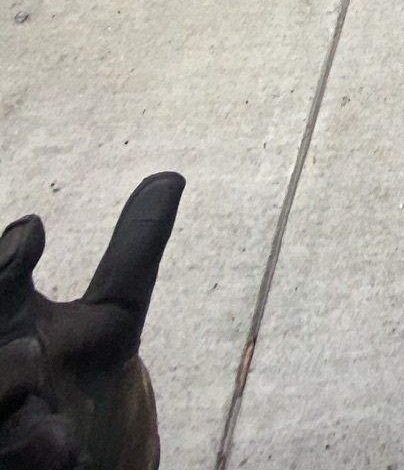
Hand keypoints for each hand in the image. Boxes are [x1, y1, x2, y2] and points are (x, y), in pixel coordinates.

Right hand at [0, 175, 182, 469]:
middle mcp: (0, 372)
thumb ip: (132, 251)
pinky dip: (37, 453)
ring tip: (57, 425)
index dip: (11, 260)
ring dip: (21, 416)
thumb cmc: (84, 368)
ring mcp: (1, 423)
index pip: (5, 281)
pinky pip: (16, 458)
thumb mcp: (114, 311)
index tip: (33, 230)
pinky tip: (62, 446)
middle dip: (8, 363)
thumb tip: (172, 177)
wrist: (81, 447)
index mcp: (9, 320)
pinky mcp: (11, 457)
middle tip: (31, 346)